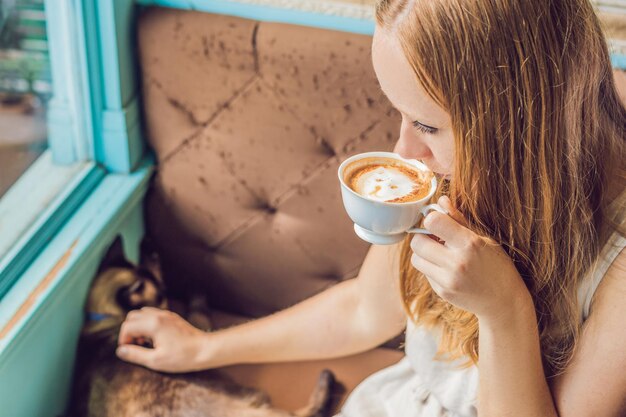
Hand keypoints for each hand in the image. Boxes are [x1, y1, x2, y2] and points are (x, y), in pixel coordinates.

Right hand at [116, 307, 212, 372]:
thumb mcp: (156, 361)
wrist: (205, 349)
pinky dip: (148, 324)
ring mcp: (166, 314)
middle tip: (137, 346)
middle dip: (129, 331)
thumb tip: (120, 350)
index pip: (127, 326)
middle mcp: (159, 315)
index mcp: (153, 324)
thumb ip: (135, 355)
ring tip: (146, 343)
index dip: (123, 340)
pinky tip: (155, 339)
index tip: (129, 351)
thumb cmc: (182, 357)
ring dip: (138, 326)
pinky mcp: (172, 317)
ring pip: (142, 313)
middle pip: (132, 316)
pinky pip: (153, 315)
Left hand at [410, 196, 531, 320]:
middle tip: (435, 239)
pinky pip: (425, 273)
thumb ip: (459, 220)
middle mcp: (457, 262)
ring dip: (423, 254)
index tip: (438, 223)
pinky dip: (431, 269)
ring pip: (415, 259)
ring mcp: (448, 280)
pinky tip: (447, 270)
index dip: (431, 219)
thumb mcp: (484, 239)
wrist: (504, 302)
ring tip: (440, 254)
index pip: (432, 222)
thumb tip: (440, 201)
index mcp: (469, 244)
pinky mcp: (442, 292)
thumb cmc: (497, 265)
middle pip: (417, 242)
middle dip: (423, 237)